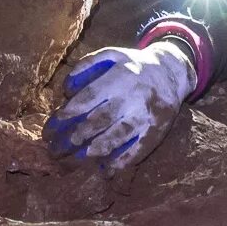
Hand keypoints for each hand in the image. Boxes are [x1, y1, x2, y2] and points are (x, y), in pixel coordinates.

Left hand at [43, 41, 197, 174]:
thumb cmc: (134, 66)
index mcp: (121, 75)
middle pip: (102, 118)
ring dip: (97, 148)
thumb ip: (88, 65)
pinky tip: (108, 170)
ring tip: (80, 157)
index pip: (90, 95)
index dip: (70, 111)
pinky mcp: (158, 129)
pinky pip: (140, 148)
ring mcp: (147, 114)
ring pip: (119, 135)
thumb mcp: (113, 55)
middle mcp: (134, 95)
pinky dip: (123, 161)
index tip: (54, 124)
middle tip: (59, 147)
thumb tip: (67, 88)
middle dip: (78, 134)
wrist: (172, 72)